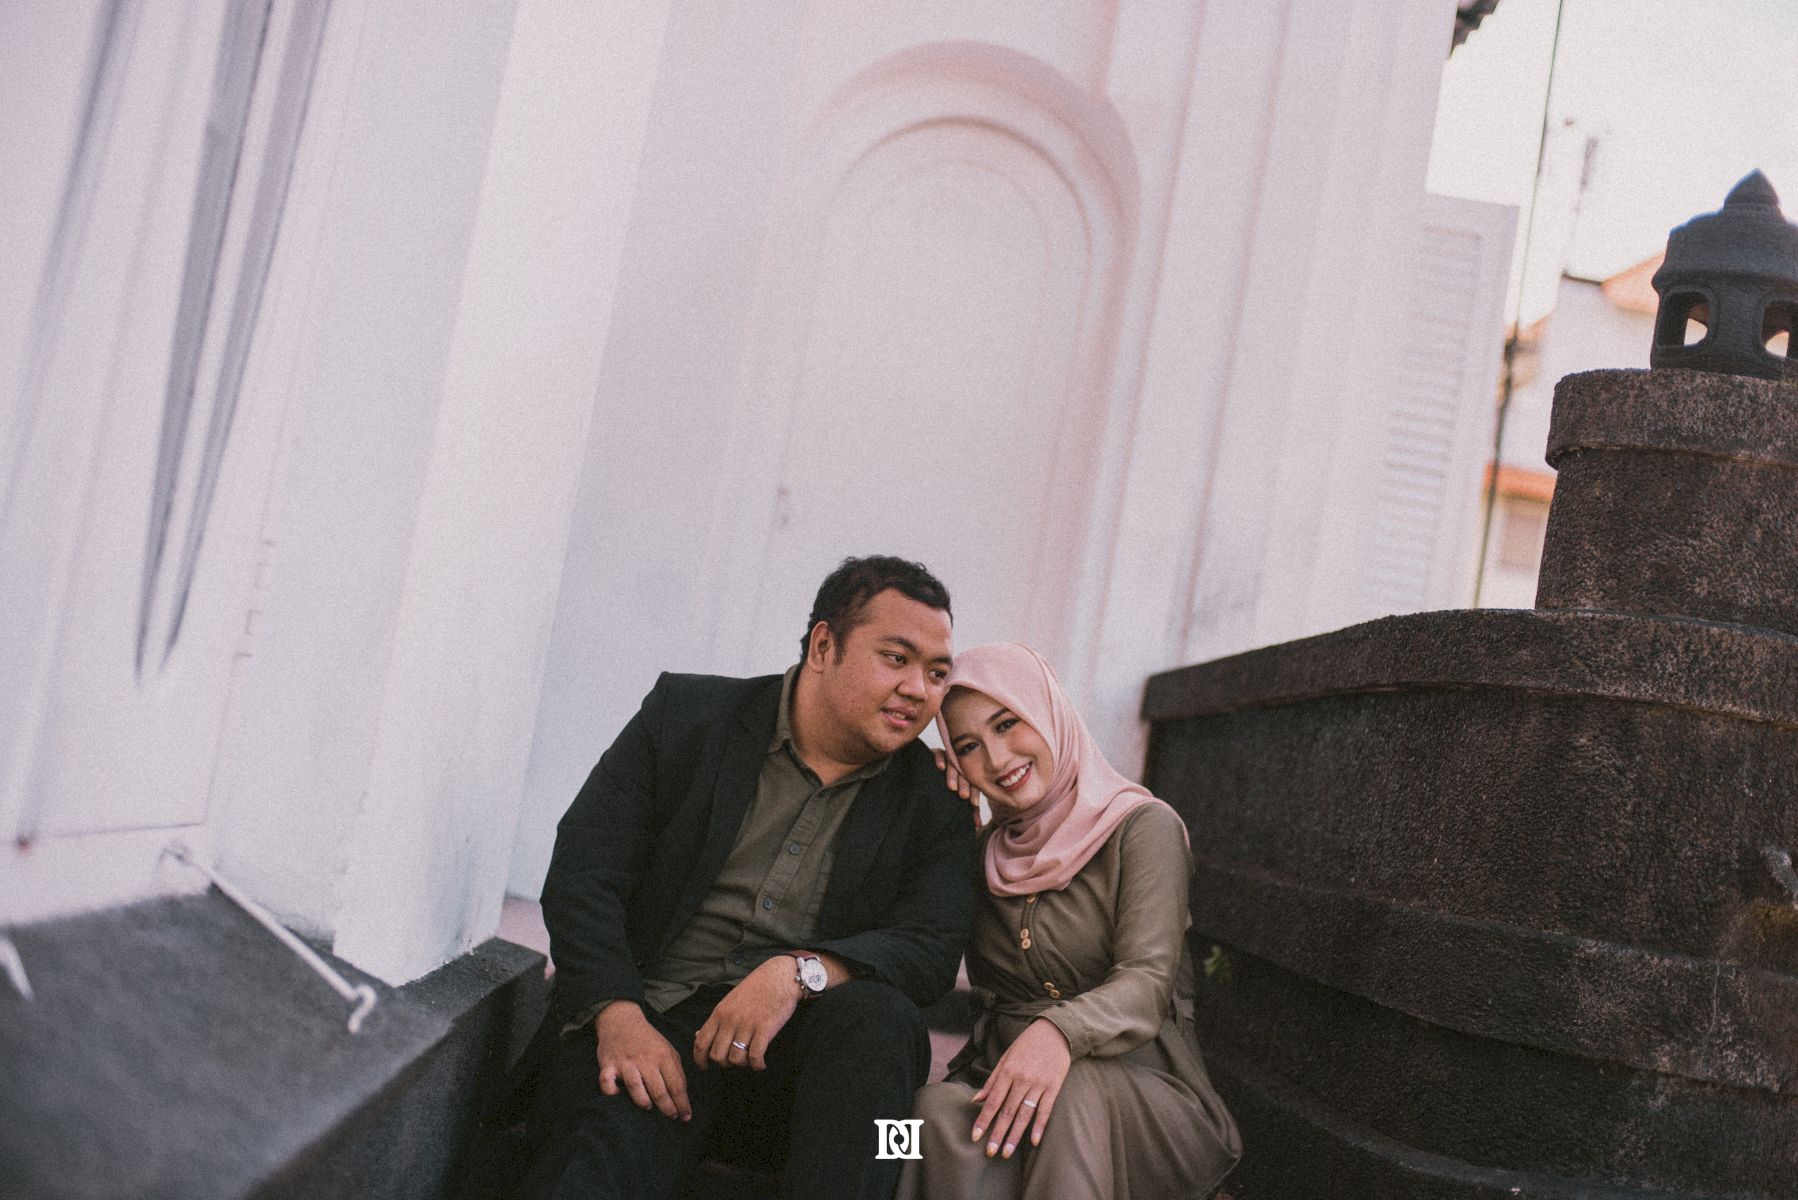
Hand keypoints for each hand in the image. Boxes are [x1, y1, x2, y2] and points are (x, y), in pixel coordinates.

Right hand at [595, 1001, 690, 1119]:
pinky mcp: (608, 1065)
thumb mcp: (668, 1049)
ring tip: (649, 1108)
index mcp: (663, 1056)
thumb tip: (682, 1095)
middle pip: (658, 1090)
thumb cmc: (648, 1040)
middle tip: (671, 1117)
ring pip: (636, 1087)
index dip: (682, 1103)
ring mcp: (626, 1063)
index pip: (676, 1085)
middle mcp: (646, 1061)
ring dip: (643, 1101)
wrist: (622, 1021)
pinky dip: (610, 1090)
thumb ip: (676, 1070)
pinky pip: (607, 1081)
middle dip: (667, 1108)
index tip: (686, 1116)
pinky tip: (617, 1095)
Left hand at [693, 956, 800, 1070]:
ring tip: (750, 1060)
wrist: (780, 976)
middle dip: (724, 1063)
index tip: (704, 1067)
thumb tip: (698, 1035)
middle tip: (734, 1060)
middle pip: (717, 1055)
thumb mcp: (730, 1001)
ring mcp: (747, 1025)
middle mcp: (731, 1020)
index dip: (699, 1059)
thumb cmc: (756, 988)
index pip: (701, 1042)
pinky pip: (755, 1056)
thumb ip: (716, 1020)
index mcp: (720, 1013)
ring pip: (735, 1059)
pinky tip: (761, 1064)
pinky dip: (757, 1065)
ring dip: (742, 1064)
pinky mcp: (765, 1029)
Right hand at [932, 748, 983, 828]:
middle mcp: (960, 766)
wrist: (925, 779)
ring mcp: (949, 758)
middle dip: (964, 785)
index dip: (975, 793)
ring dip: (953, 776)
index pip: (974, 783)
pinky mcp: (936, 753)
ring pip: (953, 764)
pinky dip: (940, 759)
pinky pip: (939, 753)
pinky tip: (940, 767)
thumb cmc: (946, 794)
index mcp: (968, 777)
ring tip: (951, 787)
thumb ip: (970, 811)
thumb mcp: (959, 802)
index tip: (973, 803)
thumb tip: (978, 826)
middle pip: (964, 773)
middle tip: (963, 796)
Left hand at [970, 1018, 1069, 1157]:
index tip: (975, 1137)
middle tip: (989, 1152)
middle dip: (997, 1133)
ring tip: (1006, 1152)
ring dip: (1015, 1135)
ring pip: (1024, 1114)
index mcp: (1008, 1071)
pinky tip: (1033, 1141)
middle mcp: (1022, 1079)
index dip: (983, 1120)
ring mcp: (1039, 1084)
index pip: (993, 1101)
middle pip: (1007, 1111)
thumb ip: (992, 1080)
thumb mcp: (1006, 1057)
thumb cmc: (1027, 1044)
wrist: (1055, 1031)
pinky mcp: (1054, 1086)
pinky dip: (1039, 1126)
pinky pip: (1045, 1110)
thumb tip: (976, 1099)